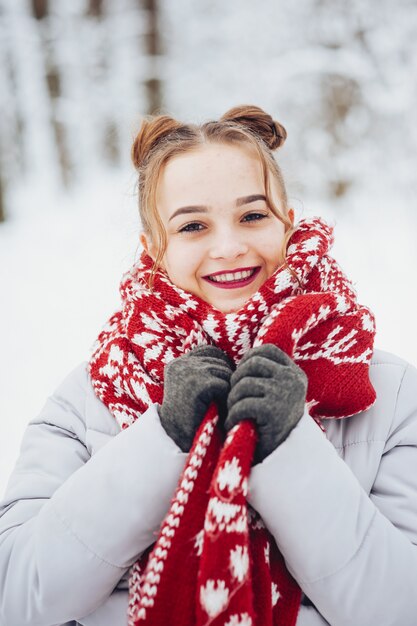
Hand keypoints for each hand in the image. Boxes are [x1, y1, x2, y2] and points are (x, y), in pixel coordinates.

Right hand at [158, 344, 233, 451]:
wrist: (176, 445)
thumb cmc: (192, 420)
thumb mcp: (197, 391)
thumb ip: (209, 374)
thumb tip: (241, 361)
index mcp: (178, 363)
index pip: (210, 351)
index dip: (222, 367)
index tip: (222, 387)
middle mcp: (180, 364)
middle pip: (220, 361)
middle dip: (226, 380)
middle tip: (223, 402)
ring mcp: (188, 372)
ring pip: (225, 372)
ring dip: (227, 391)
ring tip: (220, 408)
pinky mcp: (197, 383)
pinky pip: (224, 384)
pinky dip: (225, 399)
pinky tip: (217, 412)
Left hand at [225, 344, 306, 463]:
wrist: (286, 460)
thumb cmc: (273, 424)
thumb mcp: (276, 394)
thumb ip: (266, 375)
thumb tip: (241, 357)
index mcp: (295, 374)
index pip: (267, 350)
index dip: (248, 359)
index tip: (241, 376)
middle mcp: (293, 380)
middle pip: (252, 364)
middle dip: (236, 380)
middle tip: (233, 399)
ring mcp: (284, 393)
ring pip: (243, 384)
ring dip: (232, 400)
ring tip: (234, 413)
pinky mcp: (273, 410)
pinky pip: (242, 404)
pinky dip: (233, 416)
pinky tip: (233, 426)